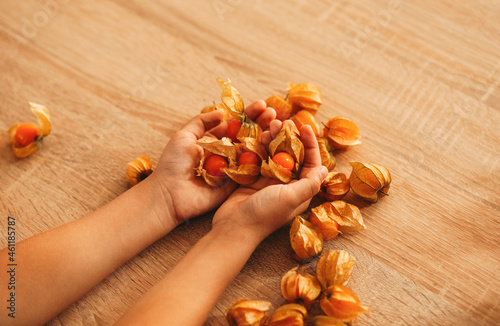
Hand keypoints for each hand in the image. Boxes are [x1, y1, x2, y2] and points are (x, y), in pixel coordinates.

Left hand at [150, 100, 275, 228]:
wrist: (169, 194)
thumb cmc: (173, 164)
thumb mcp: (184, 136)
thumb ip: (202, 122)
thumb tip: (223, 112)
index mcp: (214, 140)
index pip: (236, 123)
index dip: (249, 114)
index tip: (261, 104)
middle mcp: (226, 153)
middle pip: (248, 135)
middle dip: (261, 123)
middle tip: (272, 113)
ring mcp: (233, 168)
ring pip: (253, 150)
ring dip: (266, 137)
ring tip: (276, 125)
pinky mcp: (236, 183)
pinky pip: (252, 170)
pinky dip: (263, 158)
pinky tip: (273, 146)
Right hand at [211, 120, 327, 244]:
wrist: (233, 227)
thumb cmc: (264, 214)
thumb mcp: (290, 198)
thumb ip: (309, 184)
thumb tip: (325, 169)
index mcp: (300, 190)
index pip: (311, 163)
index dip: (310, 144)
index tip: (304, 127)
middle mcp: (287, 185)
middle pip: (293, 155)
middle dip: (290, 137)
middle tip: (284, 122)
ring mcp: (269, 181)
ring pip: (275, 154)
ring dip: (274, 138)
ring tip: (270, 125)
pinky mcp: (253, 179)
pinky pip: (260, 158)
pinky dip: (260, 146)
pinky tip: (258, 135)